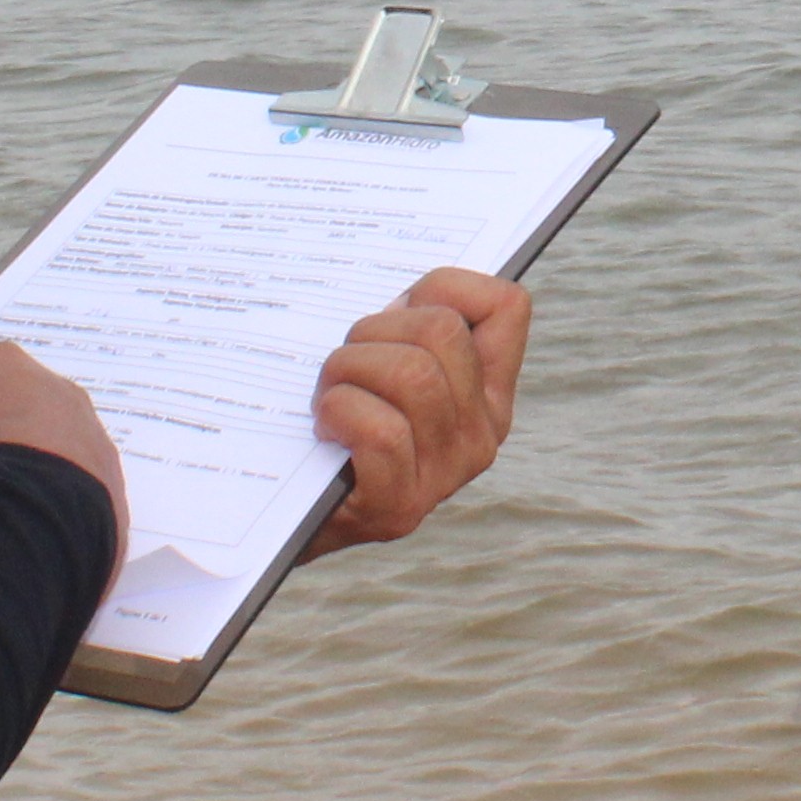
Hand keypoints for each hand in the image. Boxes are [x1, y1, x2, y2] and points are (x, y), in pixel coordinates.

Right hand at [0, 340, 128, 558]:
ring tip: (5, 515)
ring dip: (37, 475)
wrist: (11, 520)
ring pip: (60, 451)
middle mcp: (55, 387)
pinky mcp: (114, 481)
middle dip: (1, 441)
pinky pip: (83, 492)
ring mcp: (92, 433)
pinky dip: (62, 509)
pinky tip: (35, 534)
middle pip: (22, 411)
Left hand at [307, 267, 528, 554]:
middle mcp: (483, 433)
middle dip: (372, 330)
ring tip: (329, 394)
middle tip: (344, 363)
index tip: (401, 312)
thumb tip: (416, 292)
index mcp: (489, 393)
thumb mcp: (385, 363)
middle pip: (442, 330)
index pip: (508, 305)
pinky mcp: (402, 507)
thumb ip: (411, 328)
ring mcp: (447, 473)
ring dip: (347, 370)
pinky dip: (339, 413)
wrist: (293, 513)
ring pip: (411, 374)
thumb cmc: (337, 419)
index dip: (445, 288)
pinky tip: (325, 428)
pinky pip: (381, 429)